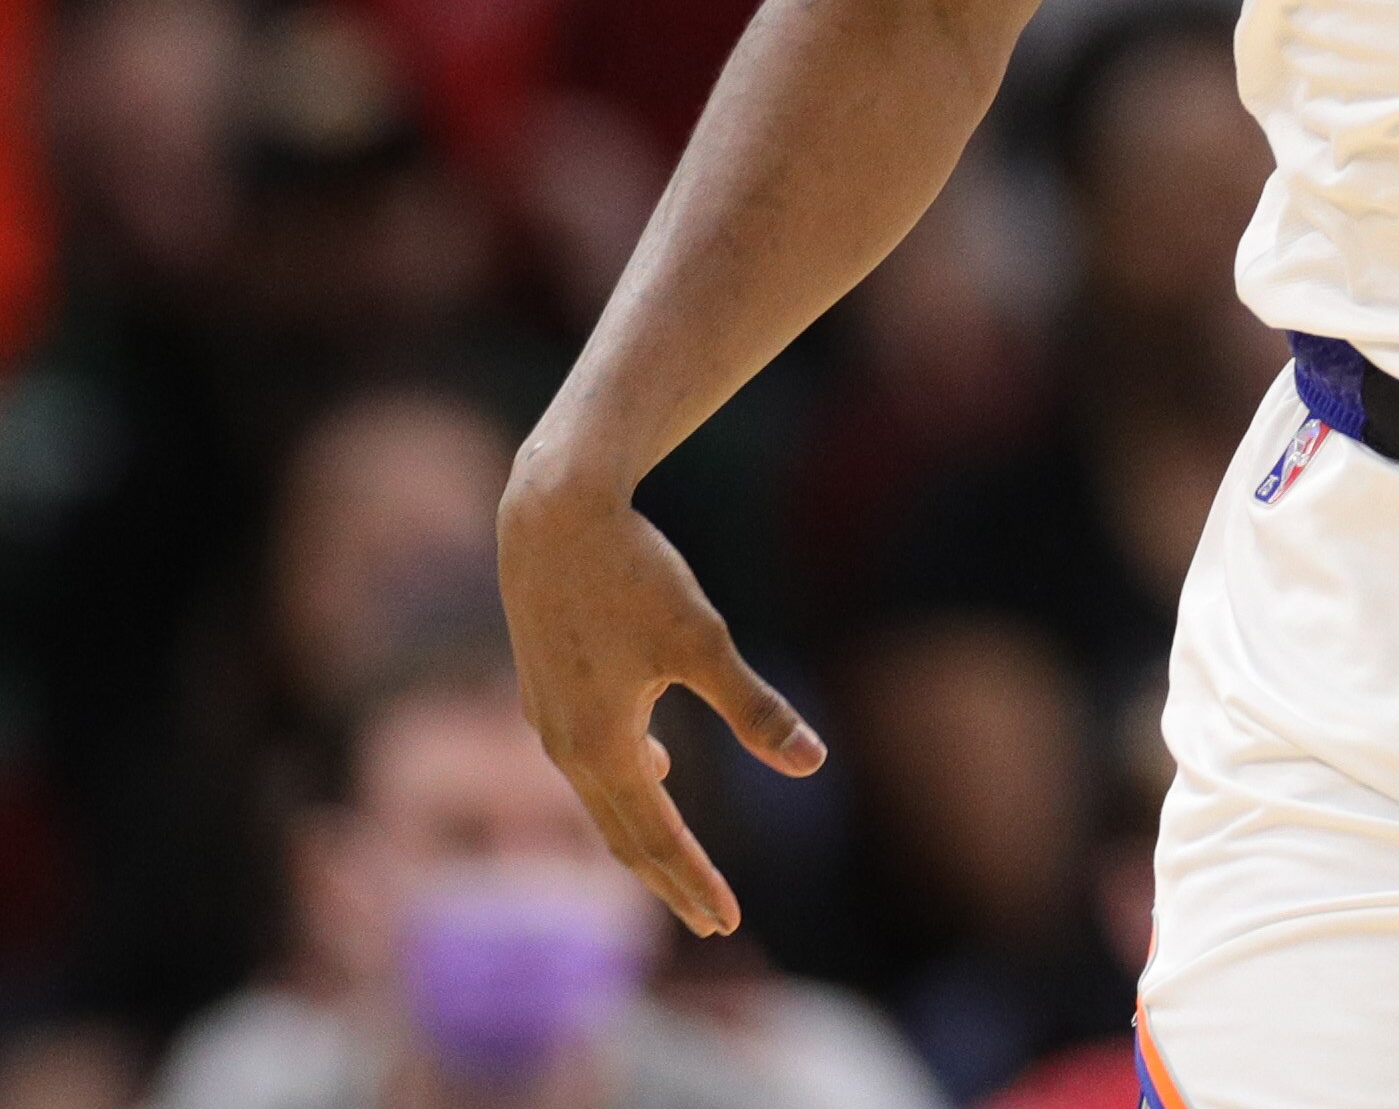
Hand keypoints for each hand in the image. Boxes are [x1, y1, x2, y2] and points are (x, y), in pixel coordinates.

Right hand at [497, 462, 824, 935]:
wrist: (552, 517)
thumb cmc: (632, 574)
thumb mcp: (703, 641)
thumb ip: (755, 709)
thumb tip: (812, 764)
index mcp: (603, 748)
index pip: (655, 839)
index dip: (693, 882)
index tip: (726, 921)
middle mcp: (566, 747)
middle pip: (622, 836)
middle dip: (669, 881)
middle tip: (711, 921)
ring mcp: (549, 721)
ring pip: (601, 800)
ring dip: (642, 835)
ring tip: (680, 866)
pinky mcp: (546, 692)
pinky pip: (588, 761)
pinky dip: (621, 784)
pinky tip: (654, 768)